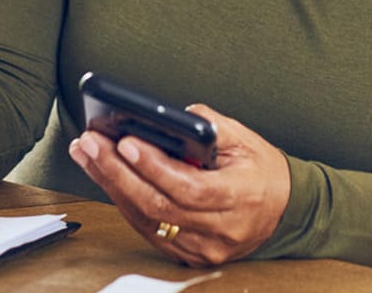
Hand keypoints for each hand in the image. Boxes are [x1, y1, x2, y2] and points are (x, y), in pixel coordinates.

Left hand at [68, 104, 289, 265]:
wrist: (285, 210)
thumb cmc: (262, 171)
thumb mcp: (244, 139)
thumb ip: (208, 124)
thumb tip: (167, 116)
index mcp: (239, 198)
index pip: (188, 187)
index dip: (153, 166)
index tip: (125, 141)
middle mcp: (221, 230)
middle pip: (159, 205)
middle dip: (117, 171)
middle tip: (90, 143)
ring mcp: (204, 248)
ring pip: (147, 220)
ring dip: (111, 185)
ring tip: (87, 154)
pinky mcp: (190, 255)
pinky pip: (149, 230)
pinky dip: (124, 202)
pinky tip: (106, 177)